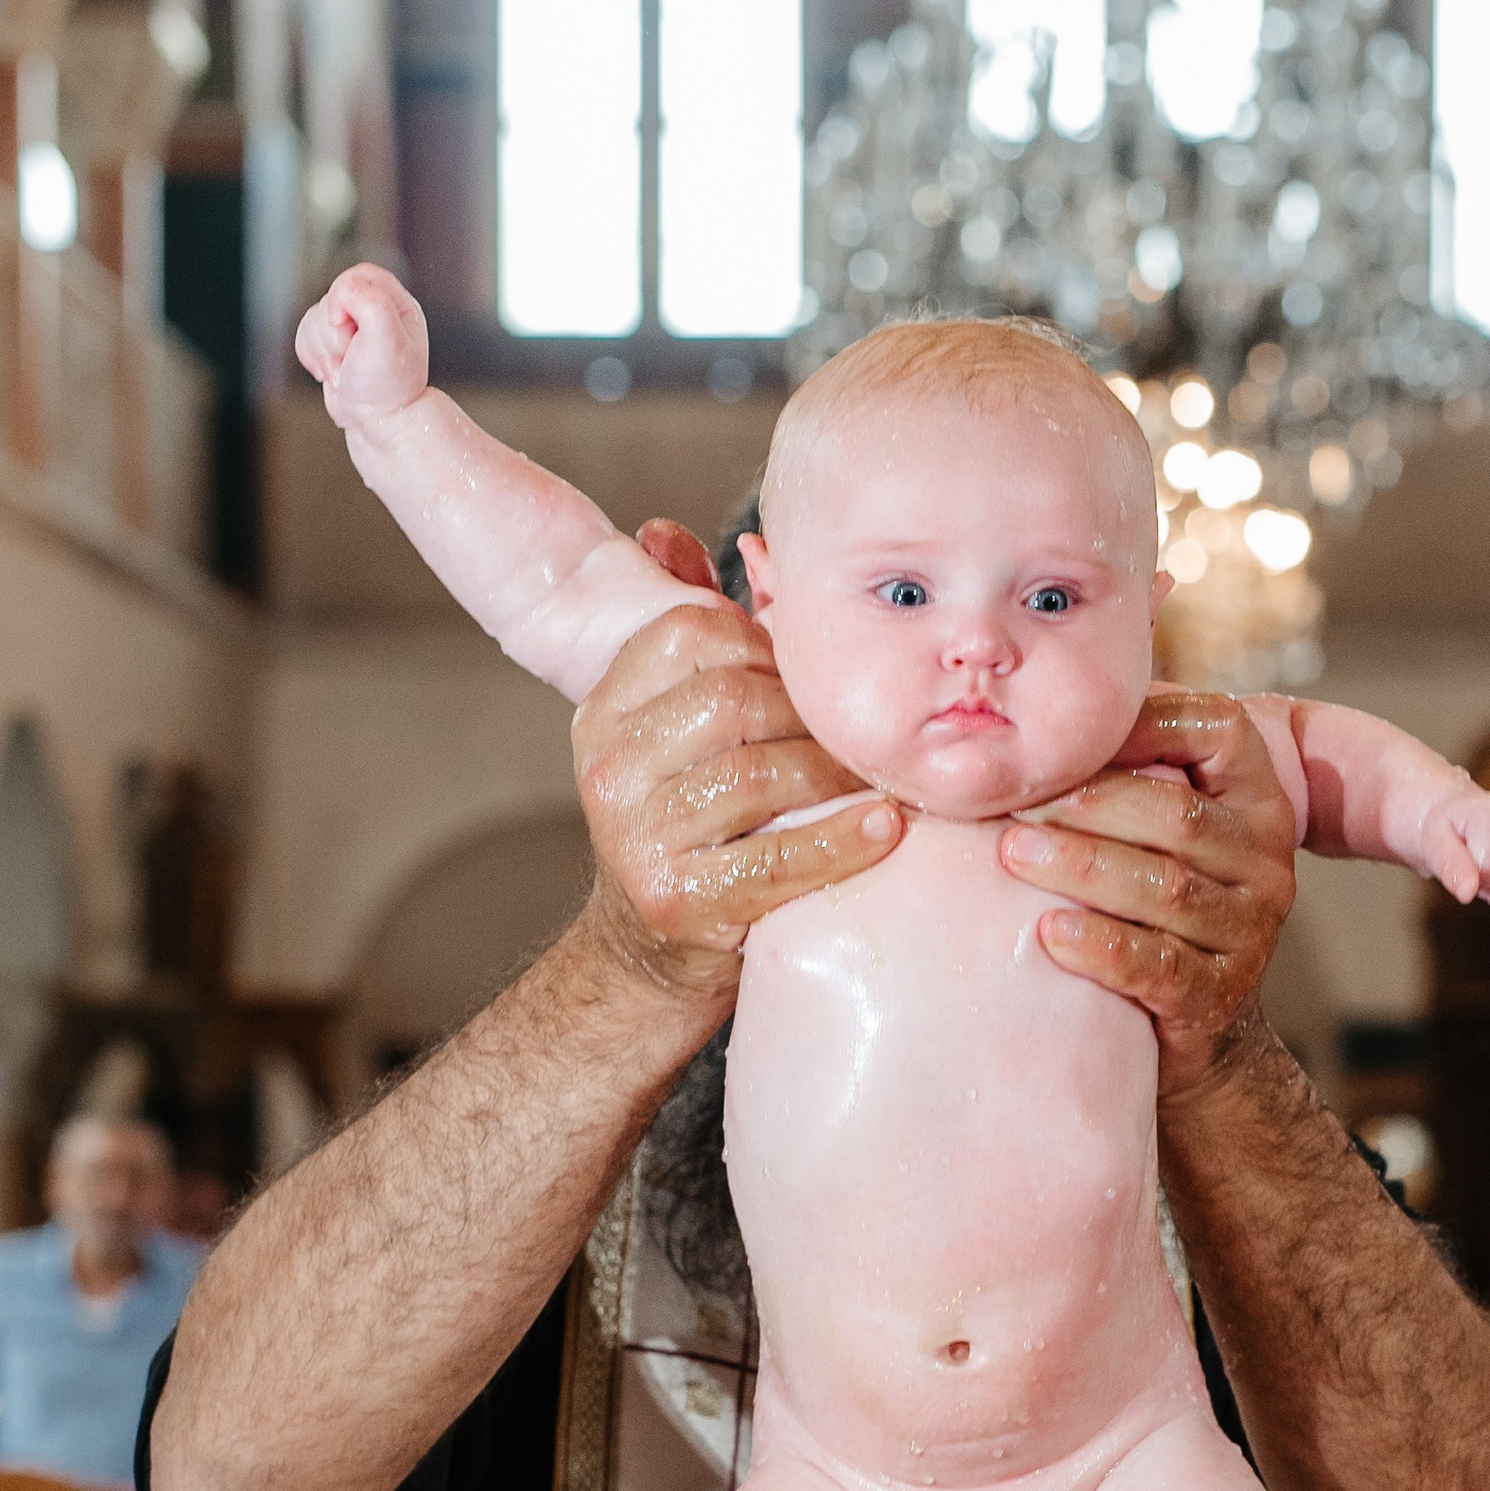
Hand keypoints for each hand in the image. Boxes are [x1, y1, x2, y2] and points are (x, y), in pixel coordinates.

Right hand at [295, 262, 427, 420]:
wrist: (378, 425)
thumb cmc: (387, 388)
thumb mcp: (387, 341)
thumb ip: (370, 303)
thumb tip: (344, 291)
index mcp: (397, 305)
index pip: (360, 275)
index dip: (344, 294)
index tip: (344, 323)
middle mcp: (375, 312)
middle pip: (331, 297)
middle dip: (333, 332)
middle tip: (352, 356)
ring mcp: (352, 328)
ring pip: (314, 317)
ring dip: (323, 350)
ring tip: (345, 371)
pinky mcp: (332, 344)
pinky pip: (304, 334)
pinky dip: (312, 357)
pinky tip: (333, 375)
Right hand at [569, 576, 903, 1011]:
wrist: (648, 958)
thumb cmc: (687, 827)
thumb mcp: (667, 731)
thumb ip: (684, 641)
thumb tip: (667, 533)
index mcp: (604, 707)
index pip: (690, 631)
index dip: (766, 643)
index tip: (808, 677)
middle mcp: (608, 766)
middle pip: (731, 698)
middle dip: (810, 712)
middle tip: (863, 732)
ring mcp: (636, 837)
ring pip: (759, 773)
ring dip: (835, 774)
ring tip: (881, 781)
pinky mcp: (676, 902)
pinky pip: (776, 857)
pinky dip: (841, 842)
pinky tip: (885, 829)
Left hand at [1000, 690, 1297, 1098]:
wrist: (1196, 1015)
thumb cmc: (1156, 895)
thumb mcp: (1162, 820)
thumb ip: (1132, 760)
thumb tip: (1042, 699)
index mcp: (1256, 797)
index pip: (1220, 730)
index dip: (1146, 722)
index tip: (1067, 734)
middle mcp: (1265, 858)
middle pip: (1178, 816)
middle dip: (1089, 804)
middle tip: (1014, 804)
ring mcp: (1249, 931)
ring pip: (1165, 890)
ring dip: (1081, 868)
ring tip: (1012, 855)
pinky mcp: (1217, 995)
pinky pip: (1158, 967)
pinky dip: (1100, 948)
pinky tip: (1049, 934)